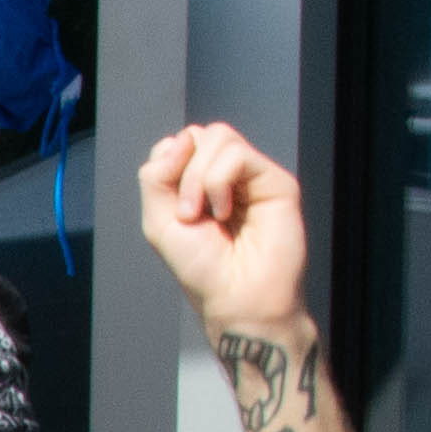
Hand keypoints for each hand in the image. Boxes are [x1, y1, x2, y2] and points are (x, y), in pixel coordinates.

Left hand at [129, 122, 314, 339]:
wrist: (236, 297)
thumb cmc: (202, 268)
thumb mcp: (159, 220)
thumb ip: (156, 175)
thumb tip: (182, 139)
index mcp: (198, 182)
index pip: (179, 143)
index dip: (169, 163)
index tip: (173, 205)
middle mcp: (227, 175)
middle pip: (198, 134)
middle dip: (183, 169)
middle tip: (187, 212)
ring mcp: (251, 176)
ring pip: (218, 136)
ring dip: (198, 177)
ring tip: (205, 214)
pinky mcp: (274, 180)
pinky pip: (238, 153)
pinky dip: (220, 181)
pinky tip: (225, 212)